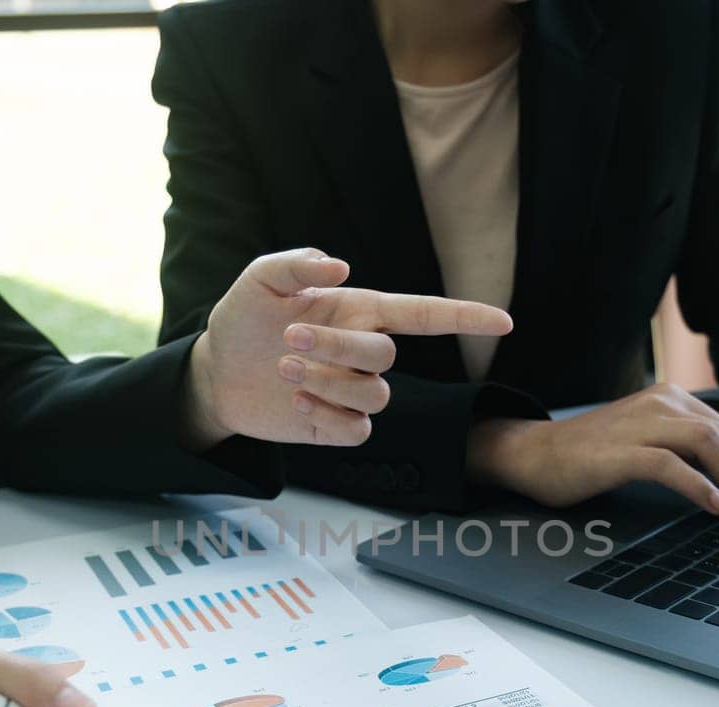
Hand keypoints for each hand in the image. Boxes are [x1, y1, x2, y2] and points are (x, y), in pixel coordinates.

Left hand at [184, 248, 512, 447]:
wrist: (215, 371)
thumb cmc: (243, 320)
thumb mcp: (259, 280)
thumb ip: (296, 264)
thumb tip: (341, 265)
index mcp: (359, 312)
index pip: (424, 316)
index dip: (465, 317)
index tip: (503, 321)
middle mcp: (362, 352)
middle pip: (384, 357)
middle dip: (338, 347)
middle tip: (288, 338)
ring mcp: (351, 391)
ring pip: (375, 396)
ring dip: (329, 382)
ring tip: (284, 367)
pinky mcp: (333, 426)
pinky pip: (358, 430)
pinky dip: (330, 416)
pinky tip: (296, 401)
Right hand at [467, 383, 718, 521]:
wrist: (534, 453)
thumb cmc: (589, 456)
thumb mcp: (645, 442)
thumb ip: (683, 448)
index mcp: (671, 400)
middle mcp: (661, 403)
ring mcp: (640, 425)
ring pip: (709, 444)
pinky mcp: (621, 452)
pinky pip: (672, 465)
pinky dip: (700, 487)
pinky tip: (717, 508)